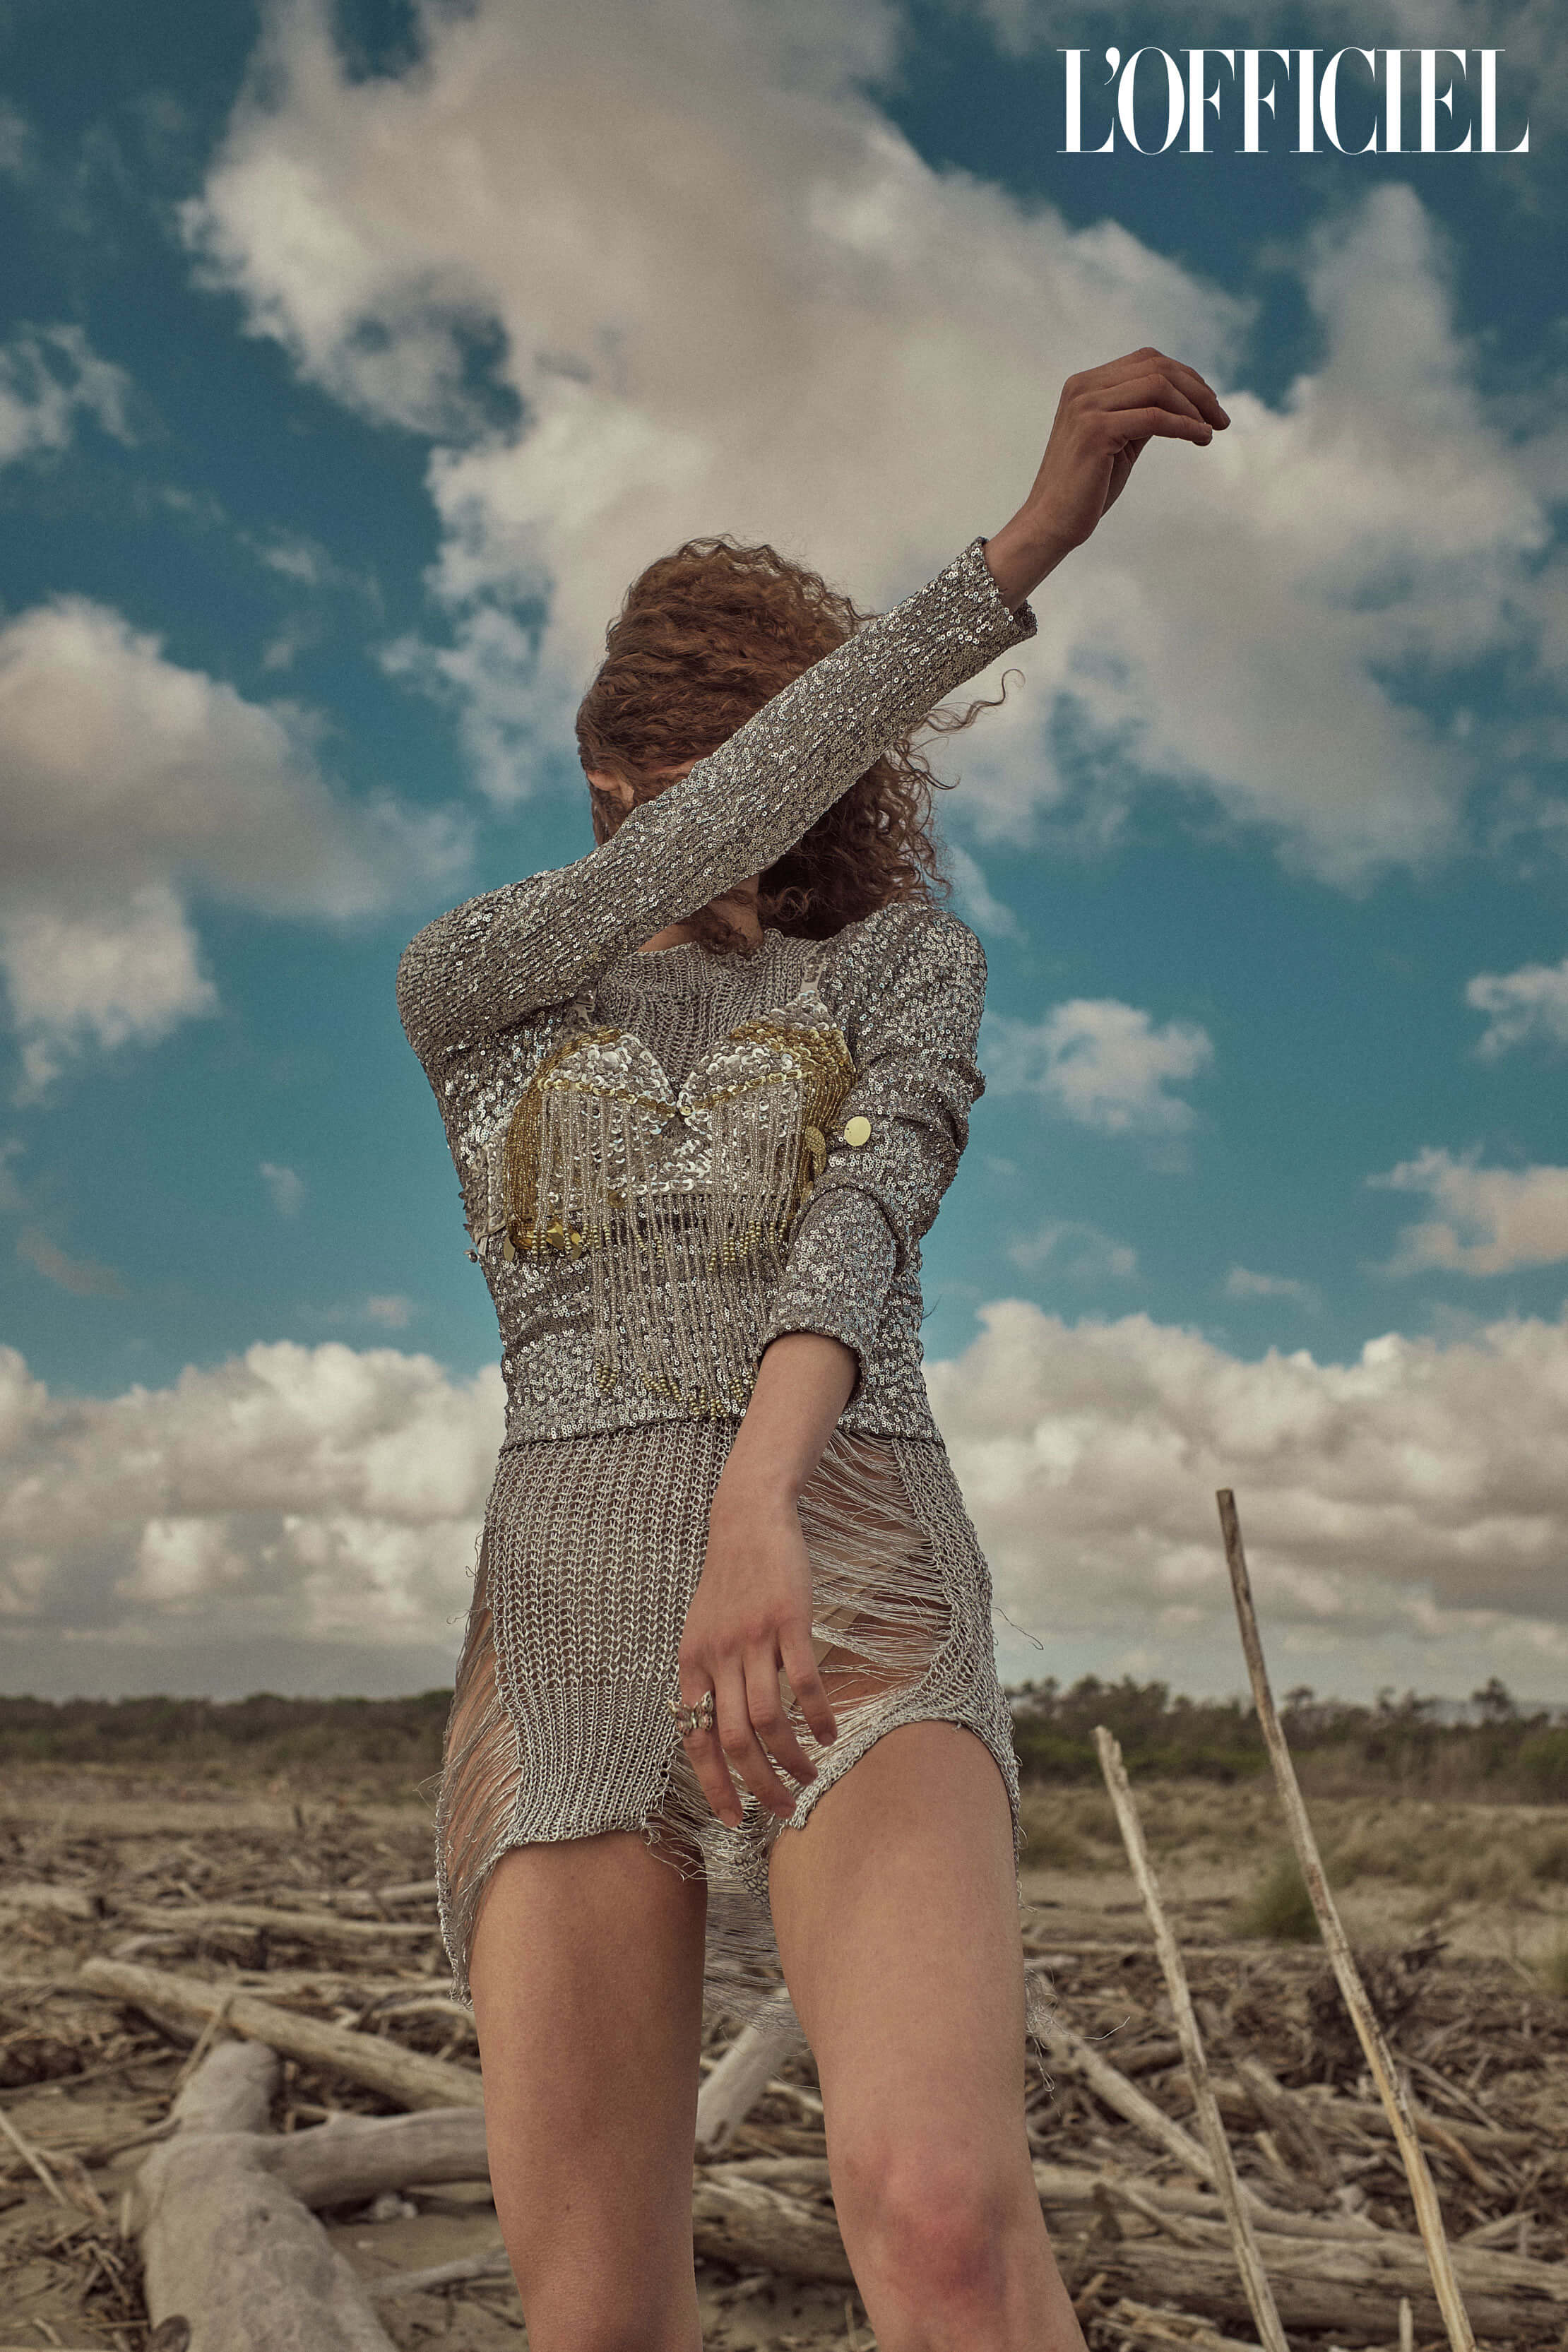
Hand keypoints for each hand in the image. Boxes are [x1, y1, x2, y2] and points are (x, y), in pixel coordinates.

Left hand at [676, 1469, 838, 1828]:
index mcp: (693, 1663)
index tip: (731, 1819)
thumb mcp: (702, 1630)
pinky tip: (830, 1734)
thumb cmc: (729, 1580)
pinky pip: (804, 1682)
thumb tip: (716, 1729)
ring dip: (791, 1758)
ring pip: (768, 1718)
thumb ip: (708, 1675)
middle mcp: (718, 1656)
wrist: (748, 1520)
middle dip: (757, 1784)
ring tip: (810, 1775)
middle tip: (781, 1809)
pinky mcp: (788, 1621)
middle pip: (734, 1740)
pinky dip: (819, 1716)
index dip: (713, 1784)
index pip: (695, 1739)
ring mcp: (753, 1639)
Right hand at [985, 346, 1229, 605]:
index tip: (1210, 405)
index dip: (1186, 377)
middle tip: (1221, 418)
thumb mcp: (1119, 440)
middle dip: (1197, 390)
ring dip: (1195, 406)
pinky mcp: (1095, 431)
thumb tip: (1186, 400)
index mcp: (1085, 384)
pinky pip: (1155, 418)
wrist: (1051, 524)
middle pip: (1157, 367)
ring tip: (1213, 430)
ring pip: (1159, 387)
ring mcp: (1087, 407)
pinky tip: (1202, 439)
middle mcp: (1083, 388)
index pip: (1147, 360)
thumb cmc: (1087, 489)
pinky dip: (1186, 426)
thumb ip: (1142, 414)